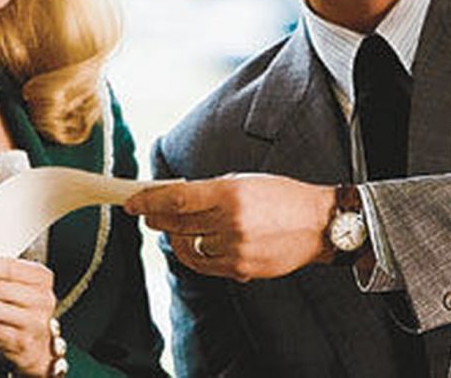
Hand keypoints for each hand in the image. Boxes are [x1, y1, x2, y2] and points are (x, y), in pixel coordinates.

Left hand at [125, 173, 333, 280]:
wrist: (318, 224)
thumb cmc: (282, 196)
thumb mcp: (244, 181)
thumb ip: (209, 191)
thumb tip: (174, 197)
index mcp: (230, 193)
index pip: (176, 198)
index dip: (149, 200)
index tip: (132, 202)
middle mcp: (231, 222)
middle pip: (177, 223)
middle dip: (156, 218)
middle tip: (146, 213)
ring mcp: (236, 249)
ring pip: (187, 247)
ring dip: (176, 237)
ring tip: (175, 228)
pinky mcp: (241, 269)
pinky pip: (203, 265)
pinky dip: (193, 254)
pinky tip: (194, 244)